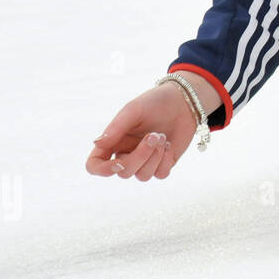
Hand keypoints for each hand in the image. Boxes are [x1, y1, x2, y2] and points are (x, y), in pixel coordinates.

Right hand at [86, 83, 200, 180]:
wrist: (183, 102)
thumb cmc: (154, 102)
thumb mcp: (133, 110)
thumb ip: (116, 127)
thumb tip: (97, 143)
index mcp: (114, 141)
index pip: (96, 165)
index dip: (102, 170)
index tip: (117, 163)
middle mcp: (127, 153)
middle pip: (124, 172)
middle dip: (140, 156)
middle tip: (154, 135)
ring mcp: (145, 160)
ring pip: (143, 176)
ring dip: (154, 157)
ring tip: (162, 137)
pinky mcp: (163, 163)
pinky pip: (160, 174)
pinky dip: (165, 161)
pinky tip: (169, 145)